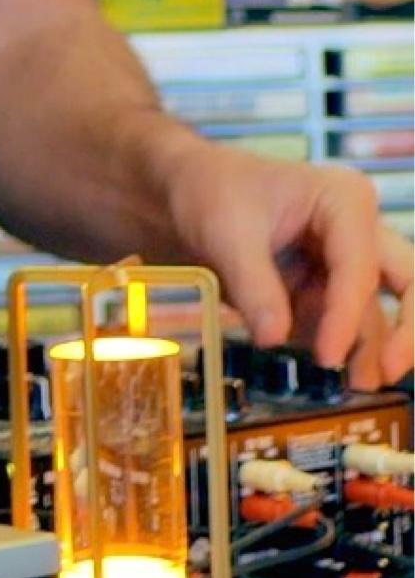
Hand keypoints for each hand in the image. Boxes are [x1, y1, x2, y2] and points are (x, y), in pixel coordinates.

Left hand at [160, 138, 412, 388]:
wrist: (185, 192)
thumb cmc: (210, 192)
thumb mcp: (225, 233)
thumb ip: (253, 285)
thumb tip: (274, 339)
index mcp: (342, 199)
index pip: (359, 266)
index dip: (347, 316)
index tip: (326, 357)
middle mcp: (358, 231)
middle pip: (408, 283)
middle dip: (406, 331)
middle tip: (388, 371)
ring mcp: (346, 263)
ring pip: (383, 312)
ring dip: (376, 350)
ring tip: (355, 385)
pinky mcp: (329, 291)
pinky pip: (351, 325)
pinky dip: (349, 349)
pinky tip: (338, 374)